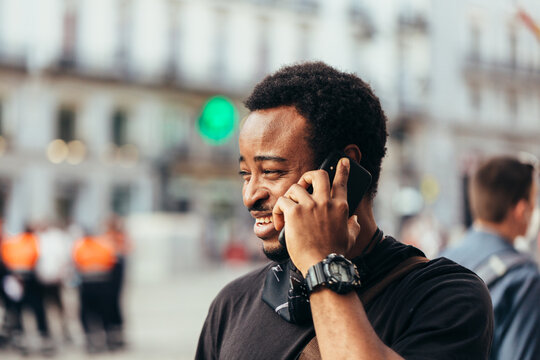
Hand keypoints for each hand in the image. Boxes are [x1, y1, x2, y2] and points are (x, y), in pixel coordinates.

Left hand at [273, 158, 360, 274]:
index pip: (341, 182)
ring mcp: (310, 206)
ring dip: (289, 198)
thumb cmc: (335, 254)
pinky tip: (279, 222)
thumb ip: (353, 226)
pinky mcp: (294, 213)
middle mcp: (326, 202)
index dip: (342, 170)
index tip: (342, 161)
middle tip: (302, 185)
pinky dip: (278, 211)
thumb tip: (354, 219)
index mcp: (340, 207)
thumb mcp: (350, 238)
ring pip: (295, 187)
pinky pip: (282, 202)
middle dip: (308, 176)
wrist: (322, 265)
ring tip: (286, 211)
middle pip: (317, 175)